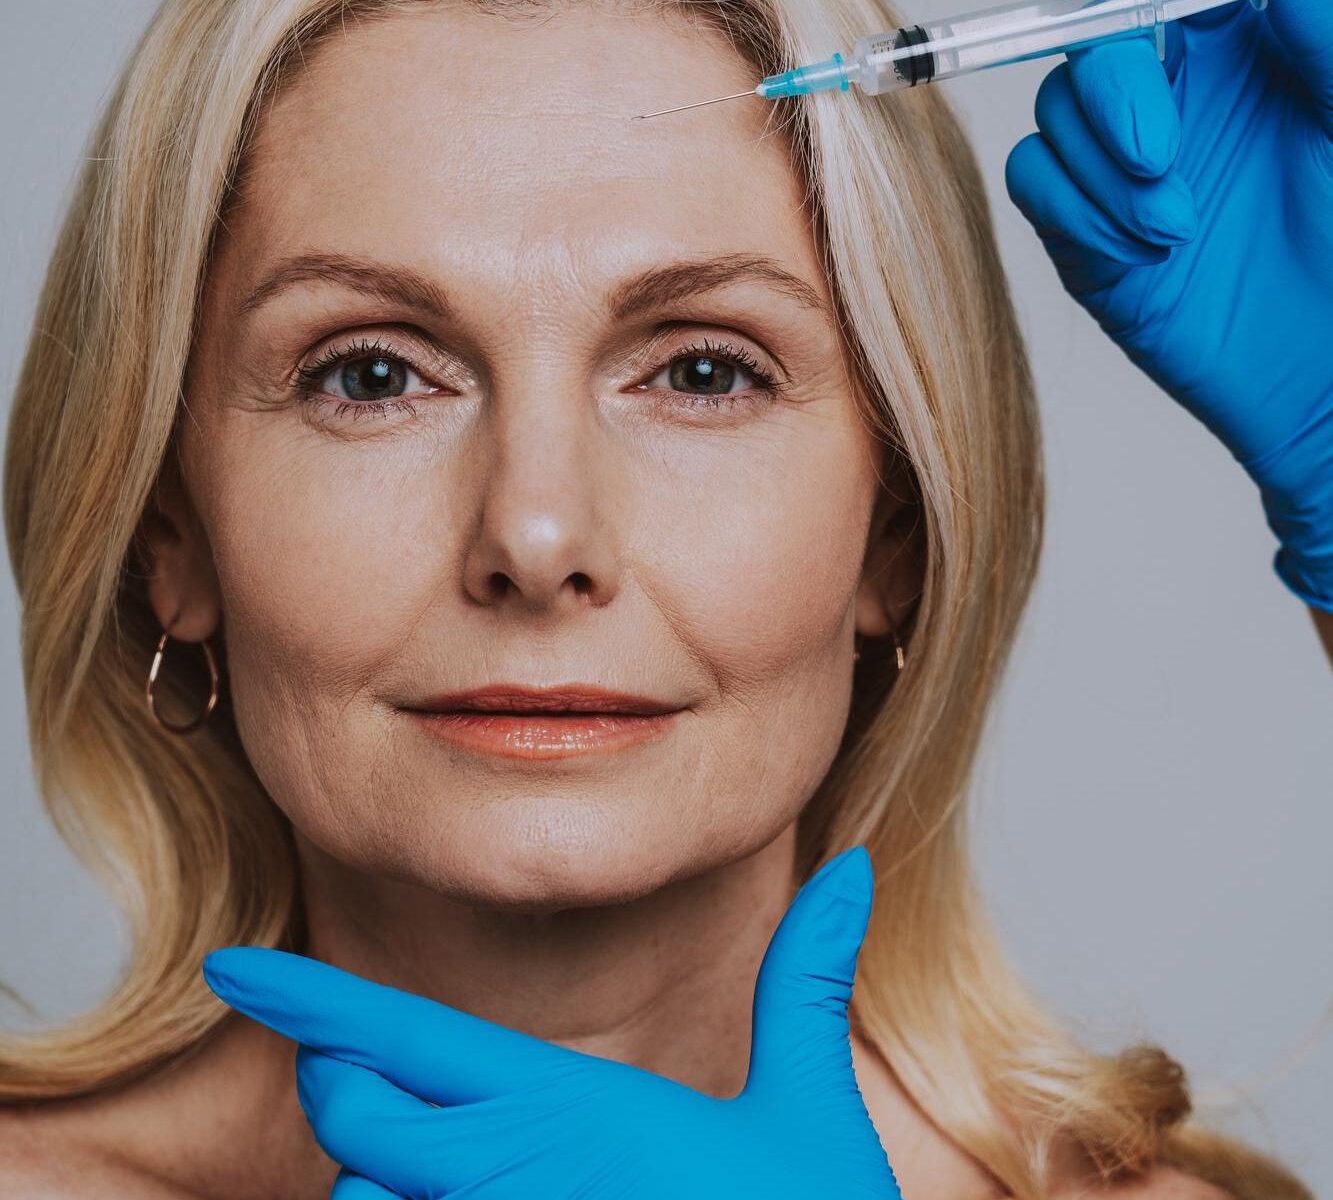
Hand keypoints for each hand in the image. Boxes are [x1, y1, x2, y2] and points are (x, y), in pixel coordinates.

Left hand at [201, 845, 902, 1199]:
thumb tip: (851, 870)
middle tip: (367, 1070)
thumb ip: (806, 985)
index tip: (233, 968)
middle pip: (352, 1118)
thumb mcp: (807, 1113)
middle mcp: (507, 1182)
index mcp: (568, 1113)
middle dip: (344, 1086)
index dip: (311, 1001)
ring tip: (451, 1172)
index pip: (405, 1039)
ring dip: (382, 1185)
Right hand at [1005, 0, 1332, 611]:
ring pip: (1052, 117)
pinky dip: (1075, 213)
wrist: (1326, 375)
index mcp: (1242, 49)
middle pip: (1088, 42)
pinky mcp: (1085, 234)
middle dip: (1113, 92)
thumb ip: (1318, 15)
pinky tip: (1142, 253)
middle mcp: (1173, 97)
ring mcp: (1122, 169)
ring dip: (1103, 171)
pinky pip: (1034, 187)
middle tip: (1163, 152)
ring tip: (1174, 226)